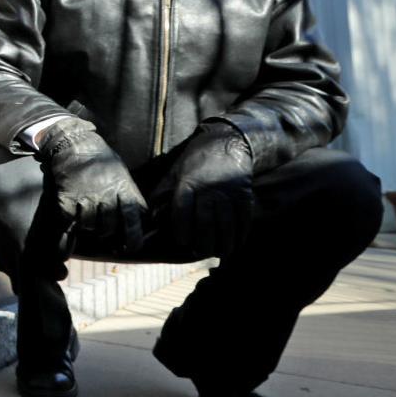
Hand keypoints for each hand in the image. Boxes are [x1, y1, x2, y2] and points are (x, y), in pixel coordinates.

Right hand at [36, 119, 147, 253]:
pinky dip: (69, 222)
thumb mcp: (121, 174)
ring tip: (86, 216)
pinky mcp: (67, 198)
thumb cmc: (100, 158)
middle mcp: (106, 195)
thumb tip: (141, 217)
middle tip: (101, 230)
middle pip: (108, 228)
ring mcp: (86, 197)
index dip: (133, 239)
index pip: (132, 221)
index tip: (129, 248)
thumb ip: (129, 195)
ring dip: (87, 225)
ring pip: (89, 226)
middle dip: (105, 232)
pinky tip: (70, 215)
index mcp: (123, 189)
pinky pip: (69, 220)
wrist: (74, 143)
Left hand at [163, 120, 256, 256]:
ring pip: (227, 222)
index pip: (182, 210)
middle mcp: (208, 189)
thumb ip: (164, 194)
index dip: (182, 228)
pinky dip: (241, 233)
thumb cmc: (195, 162)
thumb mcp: (175, 173)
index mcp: (188, 184)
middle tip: (201, 253)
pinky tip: (237, 244)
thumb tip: (151, 217)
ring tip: (220, 253)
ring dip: (224, 242)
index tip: (183, 242)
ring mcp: (228, 192)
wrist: (225, 143)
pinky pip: (244, 218)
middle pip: (206, 221)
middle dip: (203, 241)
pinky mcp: (244, 194)